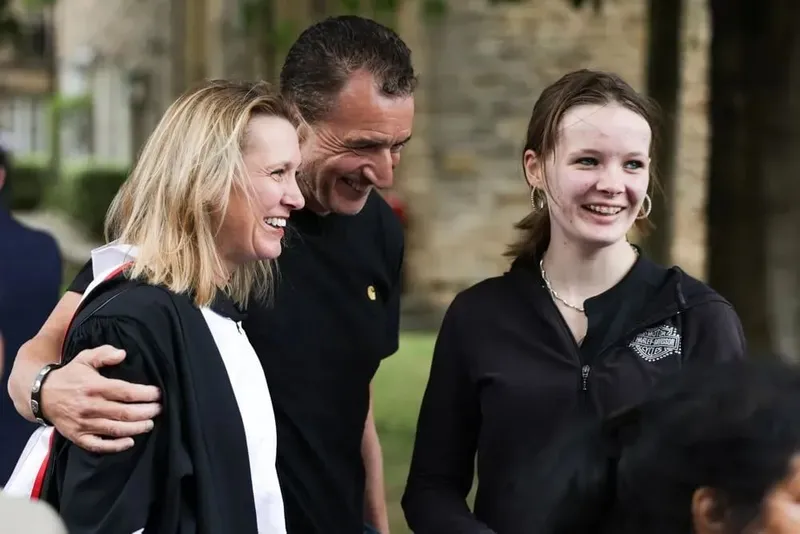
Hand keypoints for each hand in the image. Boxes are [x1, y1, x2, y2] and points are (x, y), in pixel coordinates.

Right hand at [40, 345, 161, 452]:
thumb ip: (104, 354)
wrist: (42, 395)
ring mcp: (84, 423)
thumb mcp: (84, 358)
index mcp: (95, 387)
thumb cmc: (69, 376)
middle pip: (125, 412)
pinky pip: (99, 445)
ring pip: (116, 429)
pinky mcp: (78, 436)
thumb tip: (122, 354)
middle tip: (159, 409)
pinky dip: (115, 446)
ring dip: (137, 428)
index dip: (146, 394)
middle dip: (147, 412)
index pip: (126, 392)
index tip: (158, 393)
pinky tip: (130, 442)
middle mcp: (90, 406)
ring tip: (150, 423)